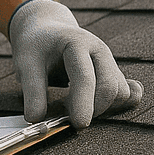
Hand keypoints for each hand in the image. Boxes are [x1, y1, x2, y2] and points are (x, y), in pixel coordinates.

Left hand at [8, 0, 141, 126]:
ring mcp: (110, 61)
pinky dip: (118, 105)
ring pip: (121, 92)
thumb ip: (32, 90)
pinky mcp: (114, 72)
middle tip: (69, 118)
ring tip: (77, 107)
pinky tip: (102, 107)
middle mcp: (99, 51)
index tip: (78, 124)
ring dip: (104, 108)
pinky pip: (127, 93)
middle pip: (110, 88)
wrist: (47, 30)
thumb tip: (36, 119)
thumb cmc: (36, 46)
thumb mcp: (26, 63)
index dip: (83, 103)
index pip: (85, 77)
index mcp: (77, 43)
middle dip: (94, 109)